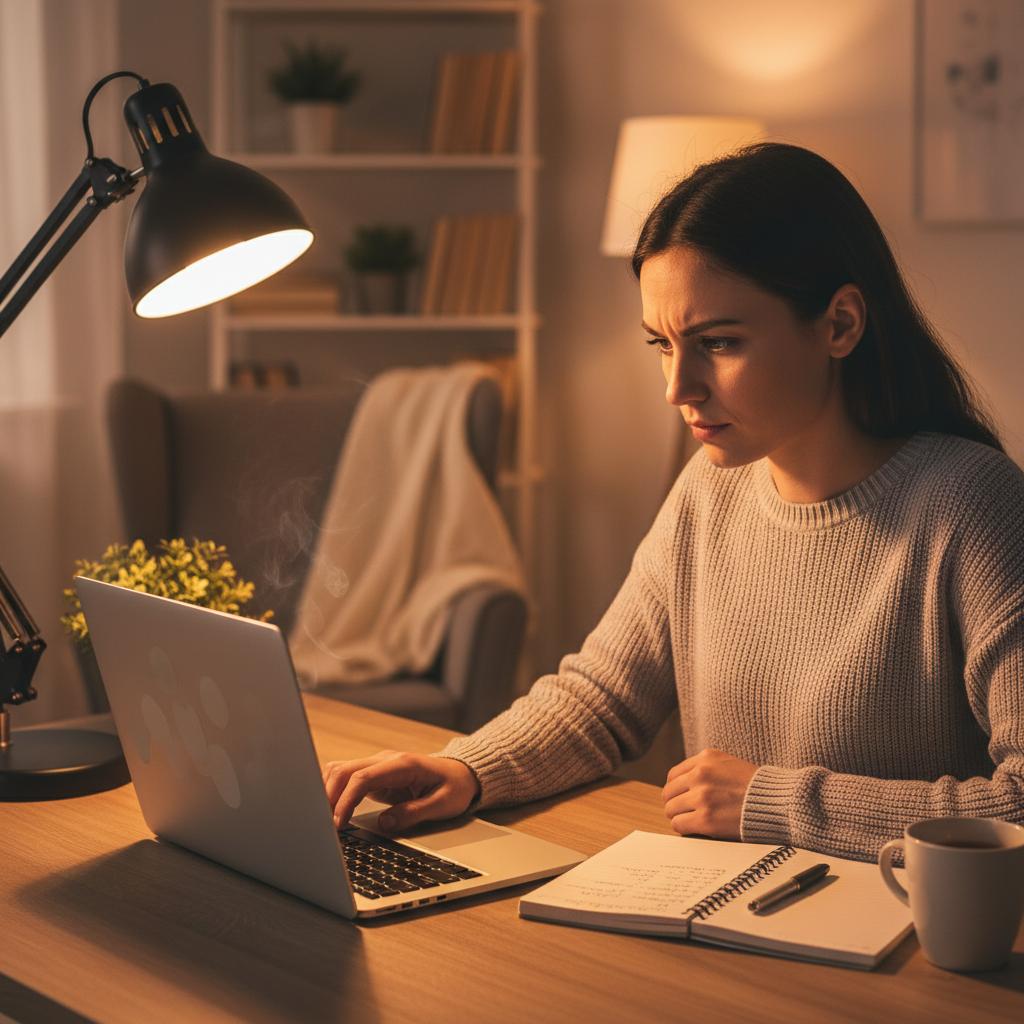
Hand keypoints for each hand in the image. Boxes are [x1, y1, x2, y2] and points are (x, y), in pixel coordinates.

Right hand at [323, 750, 479, 832]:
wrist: (462, 774)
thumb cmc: (455, 787)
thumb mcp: (442, 805)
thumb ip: (413, 814)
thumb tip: (383, 824)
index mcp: (402, 765)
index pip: (362, 777)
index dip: (345, 800)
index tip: (338, 824)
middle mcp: (386, 760)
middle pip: (344, 770)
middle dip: (329, 796)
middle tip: (323, 826)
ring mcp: (379, 765)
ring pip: (341, 770)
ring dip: (328, 792)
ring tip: (323, 819)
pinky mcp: (375, 774)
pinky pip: (348, 777)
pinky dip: (335, 790)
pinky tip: (332, 809)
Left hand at [661, 748, 757, 839]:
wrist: (778, 803)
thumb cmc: (755, 787)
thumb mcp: (728, 764)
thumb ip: (705, 769)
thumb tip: (682, 784)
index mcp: (705, 758)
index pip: (673, 775)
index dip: (675, 789)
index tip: (681, 798)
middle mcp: (700, 774)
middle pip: (669, 792)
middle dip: (675, 804)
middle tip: (684, 812)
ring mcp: (702, 796)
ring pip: (671, 809)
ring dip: (679, 817)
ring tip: (692, 821)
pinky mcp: (706, 819)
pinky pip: (679, 824)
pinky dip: (683, 828)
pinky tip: (695, 829)